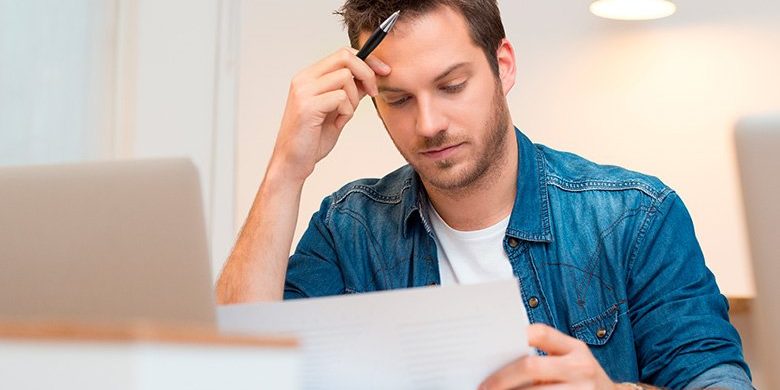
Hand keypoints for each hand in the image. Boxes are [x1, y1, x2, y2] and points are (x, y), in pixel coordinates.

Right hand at [270, 47, 390, 181]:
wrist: (293, 162)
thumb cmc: (312, 139)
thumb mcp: (337, 110)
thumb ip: (350, 92)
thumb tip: (369, 77)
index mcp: (309, 76)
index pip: (343, 54)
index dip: (367, 60)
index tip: (383, 72)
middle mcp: (304, 79)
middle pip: (345, 57)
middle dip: (367, 73)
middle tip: (373, 92)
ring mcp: (304, 91)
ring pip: (346, 77)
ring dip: (354, 99)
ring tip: (344, 115)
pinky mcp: (307, 106)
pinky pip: (341, 97)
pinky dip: (347, 112)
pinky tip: (338, 123)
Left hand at [479, 324, 617, 389]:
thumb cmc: (582, 381)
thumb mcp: (572, 364)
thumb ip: (544, 358)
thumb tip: (497, 361)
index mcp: (576, 349)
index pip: (540, 333)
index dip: (514, 337)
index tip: (490, 347)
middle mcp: (581, 367)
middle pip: (531, 366)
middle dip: (502, 378)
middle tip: (483, 387)